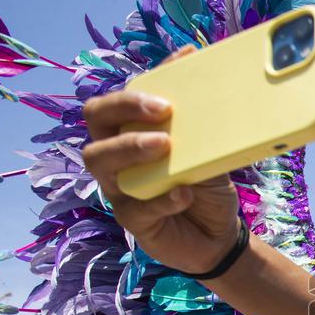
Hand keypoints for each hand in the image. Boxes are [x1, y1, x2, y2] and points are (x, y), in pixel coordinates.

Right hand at [81, 45, 240, 274]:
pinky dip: (160, 199)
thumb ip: (203, 125)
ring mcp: (118, 188)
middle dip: (123, 108)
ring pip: (100, 160)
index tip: (165, 91)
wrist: (218, 235)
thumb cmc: (206, 186)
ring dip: (131, 147)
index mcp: (131, 132)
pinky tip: (183, 194)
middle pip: (96, 120)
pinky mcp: (131, 220)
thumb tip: (208, 79)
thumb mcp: (210, 153)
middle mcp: (116, 156)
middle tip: (163, 110)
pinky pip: (134, 208)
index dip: (132, 90)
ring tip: (165, 146)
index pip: (115, 100)